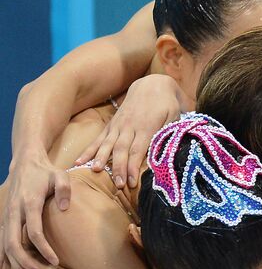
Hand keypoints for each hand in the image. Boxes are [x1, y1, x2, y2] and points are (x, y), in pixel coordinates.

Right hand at [2, 151, 70, 268]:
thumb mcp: (60, 175)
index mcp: (29, 203)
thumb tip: (65, 208)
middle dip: (24, 262)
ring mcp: (7, 216)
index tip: (55, 261)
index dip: (43, 249)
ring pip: (5, 245)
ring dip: (14, 264)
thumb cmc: (46, 172)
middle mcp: (14, 212)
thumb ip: (64, 189)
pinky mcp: (5, 219)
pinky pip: (2, 241)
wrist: (24, 163)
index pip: (33, 232)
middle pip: (13, 243)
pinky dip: (4, 257)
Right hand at [75, 74, 183, 188]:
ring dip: (101, 158)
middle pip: (122, 149)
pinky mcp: (111, 125)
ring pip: (107, 143)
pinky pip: (98, 138)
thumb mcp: (175, 116)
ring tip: (94, 171)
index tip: (132, 182)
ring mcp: (118, 125)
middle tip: (118, 184)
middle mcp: (129, 126)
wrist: (152, 84)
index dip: (134, 167)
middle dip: (119, 167)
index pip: (138, 150)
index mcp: (147, 126)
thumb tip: (169, 151)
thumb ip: (169, 133)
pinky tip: (79, 161)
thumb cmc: (167, 104)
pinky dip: (89, 150)